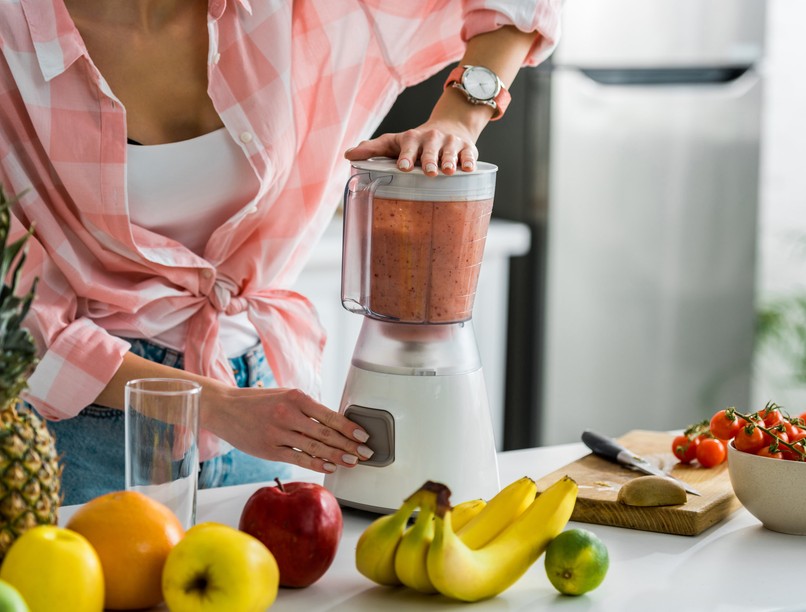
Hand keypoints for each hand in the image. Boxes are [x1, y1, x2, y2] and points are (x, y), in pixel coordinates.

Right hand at [203, 386, 373, 473]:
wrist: (225, 409)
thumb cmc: (259, 402)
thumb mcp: (284, 395)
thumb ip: (307, 408)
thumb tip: (335, 423)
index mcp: (296, 397)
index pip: (329, 415)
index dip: (349, 427)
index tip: (364, 435)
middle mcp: (288, 414)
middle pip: (325, 434)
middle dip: (349, 445)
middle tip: (366, 453)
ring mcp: (278, 433)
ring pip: (314, 448)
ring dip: (337, 456)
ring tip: (353, 462)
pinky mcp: (270, 450)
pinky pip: (298, 458)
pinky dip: (317, 464)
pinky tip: (330, 467)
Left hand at [345, 116, 480, 176]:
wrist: (449, 128)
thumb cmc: (416, 143)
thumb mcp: (394, 143)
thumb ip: (372, 149)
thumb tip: (348, 156)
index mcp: (412, 139)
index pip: (408, 146)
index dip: (406, 157)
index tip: (403, 167)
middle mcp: (431, 138)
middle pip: (430, 149)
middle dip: (429, 159)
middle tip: (429, 171)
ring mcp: (450, 142)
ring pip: (450, 151)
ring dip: (448, 160)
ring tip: (447, 171)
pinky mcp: (467, 148)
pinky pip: (469, 154)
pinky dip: (469, 161)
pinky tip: (468, 169)